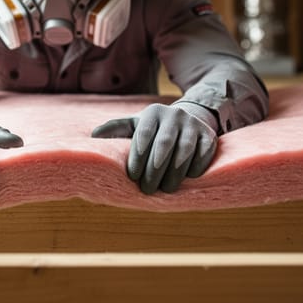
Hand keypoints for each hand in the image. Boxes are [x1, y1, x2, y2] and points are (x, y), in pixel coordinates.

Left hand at [91, 103, 217, 193]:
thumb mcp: (135, 126)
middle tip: (147, 189)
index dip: (138, 156)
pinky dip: (196, 168)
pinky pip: (204, 154)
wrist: (189, 120)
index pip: (144, 134)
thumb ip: (116, 130)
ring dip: (175, 173)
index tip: (133, 176)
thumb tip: (93, 137)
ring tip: (166, 189)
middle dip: (154, 169)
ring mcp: (194, 125)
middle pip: (164, 144)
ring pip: (185, 150)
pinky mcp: (209, 136)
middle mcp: (174, 115)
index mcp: (153, 112)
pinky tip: (188, 180)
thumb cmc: (154, 130)